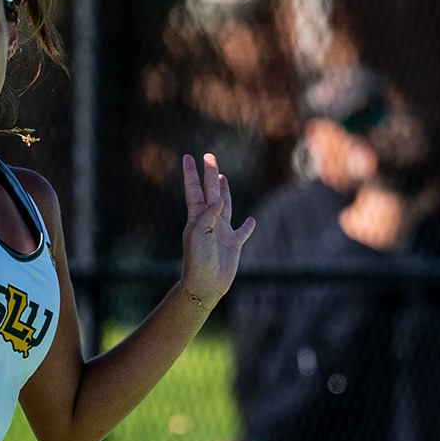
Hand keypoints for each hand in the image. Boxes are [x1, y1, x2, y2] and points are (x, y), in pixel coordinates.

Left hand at [179, 153, 254, 304]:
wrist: (205, 284)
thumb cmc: (198, 260)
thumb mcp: (198, 234)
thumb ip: (208, 215)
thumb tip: (219, 199)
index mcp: (196, 218)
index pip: (194, 190)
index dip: (191, 173)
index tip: (188, 157)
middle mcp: (209, 221)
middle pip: (210, 192)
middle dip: (210, 174)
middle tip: (209, 156)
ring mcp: (221, 232)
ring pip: (225, 206)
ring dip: (224, 192)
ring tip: (223, 178)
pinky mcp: (233, 244)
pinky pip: (243, 232)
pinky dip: (248, 226)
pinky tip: (251, 220)